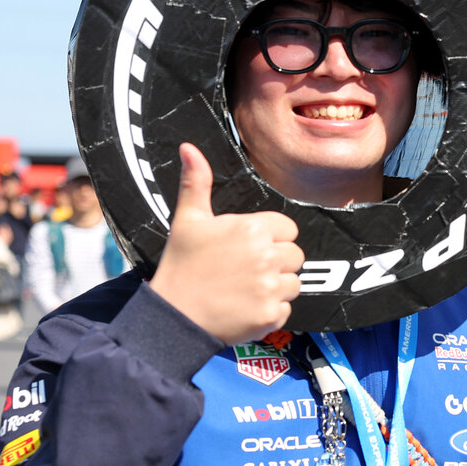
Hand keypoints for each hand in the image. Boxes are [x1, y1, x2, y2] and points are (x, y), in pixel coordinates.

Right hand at [149, 143, 302, 344]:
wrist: (172, 316)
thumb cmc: (181, 267)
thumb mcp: (187, 220)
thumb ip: (196, 183)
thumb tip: (189, 149)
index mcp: (252, 229)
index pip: (287, 229)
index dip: (270, 238)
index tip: (248, 248)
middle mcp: (267, 256)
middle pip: (294, 255)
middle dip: (275, 262)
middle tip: (244, 270)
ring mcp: (271, 287)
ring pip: (294, 283)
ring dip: (275, 287)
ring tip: (244, 289)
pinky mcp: (271, 315)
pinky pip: (286, 309)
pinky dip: (269, 311)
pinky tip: (245, 307)